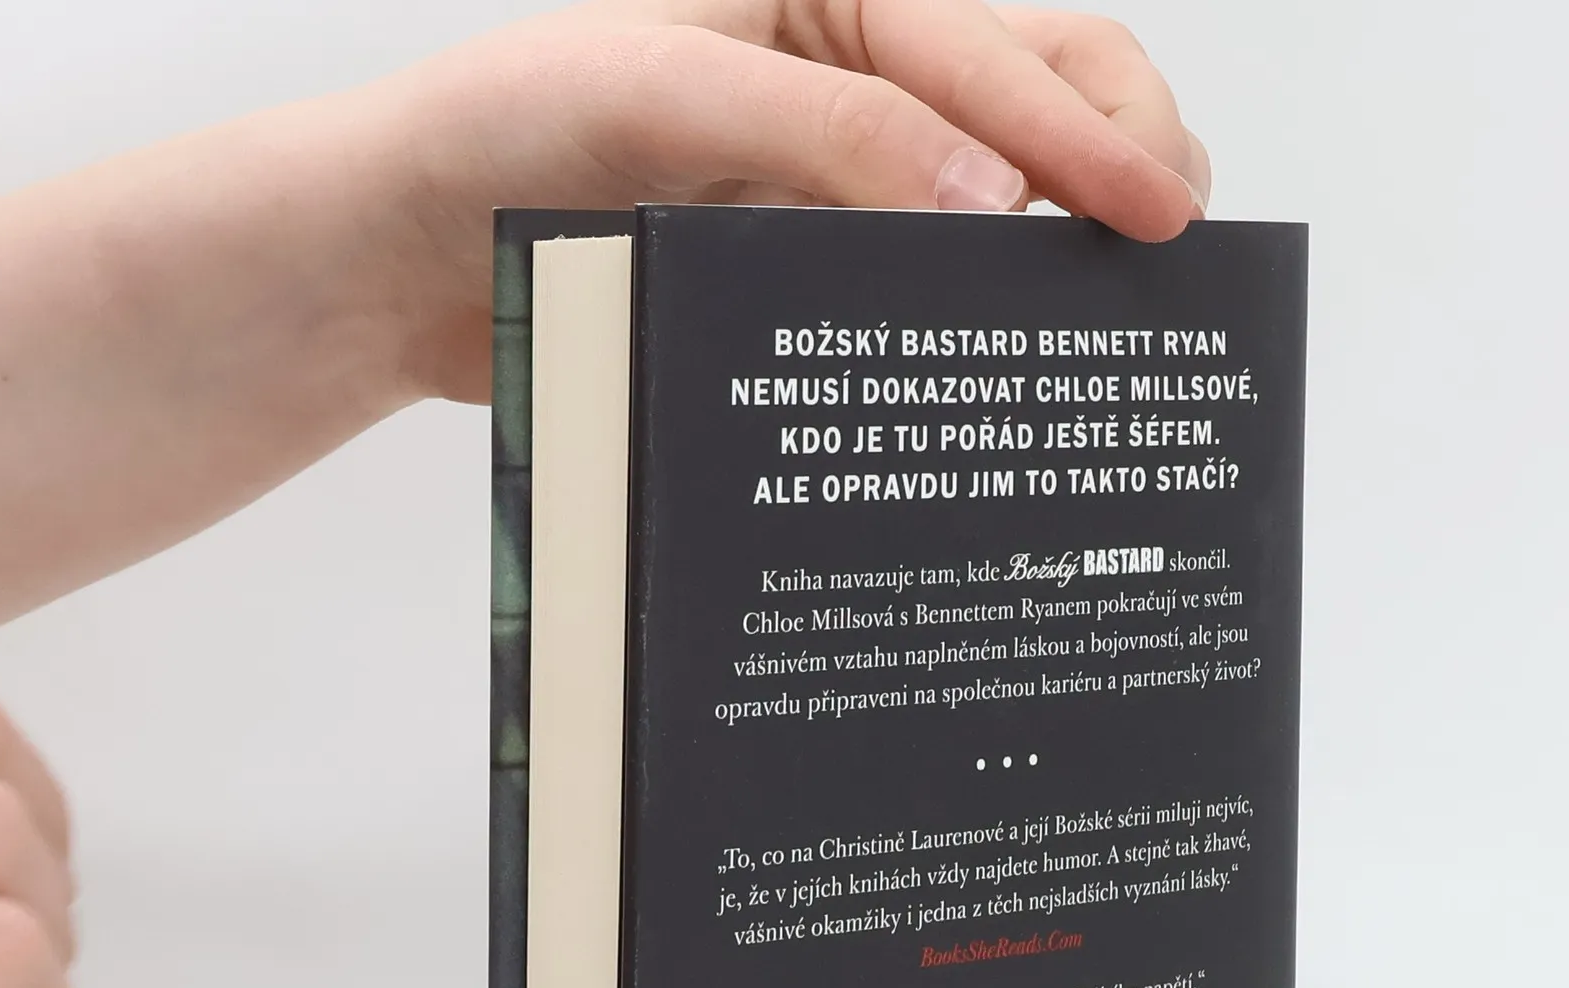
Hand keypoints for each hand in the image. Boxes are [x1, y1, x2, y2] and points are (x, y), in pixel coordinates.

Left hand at [0, 1, 1207, 644]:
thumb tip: (989, 199)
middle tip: (1172, 248)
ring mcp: (836, 171)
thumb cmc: (494, 141)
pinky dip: (986, 307)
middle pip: (1037, 84)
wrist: (396, 256)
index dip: (1085, 131)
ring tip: (1124, 305)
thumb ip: (823, 137)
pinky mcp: (807, 261)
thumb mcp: (652, 98)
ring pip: (1000, 182)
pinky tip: (1017, 356)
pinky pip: (926, 273)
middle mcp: (846, 72)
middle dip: (1118, 151)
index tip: (1155, 222)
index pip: (992, 49)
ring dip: (1070, 230)